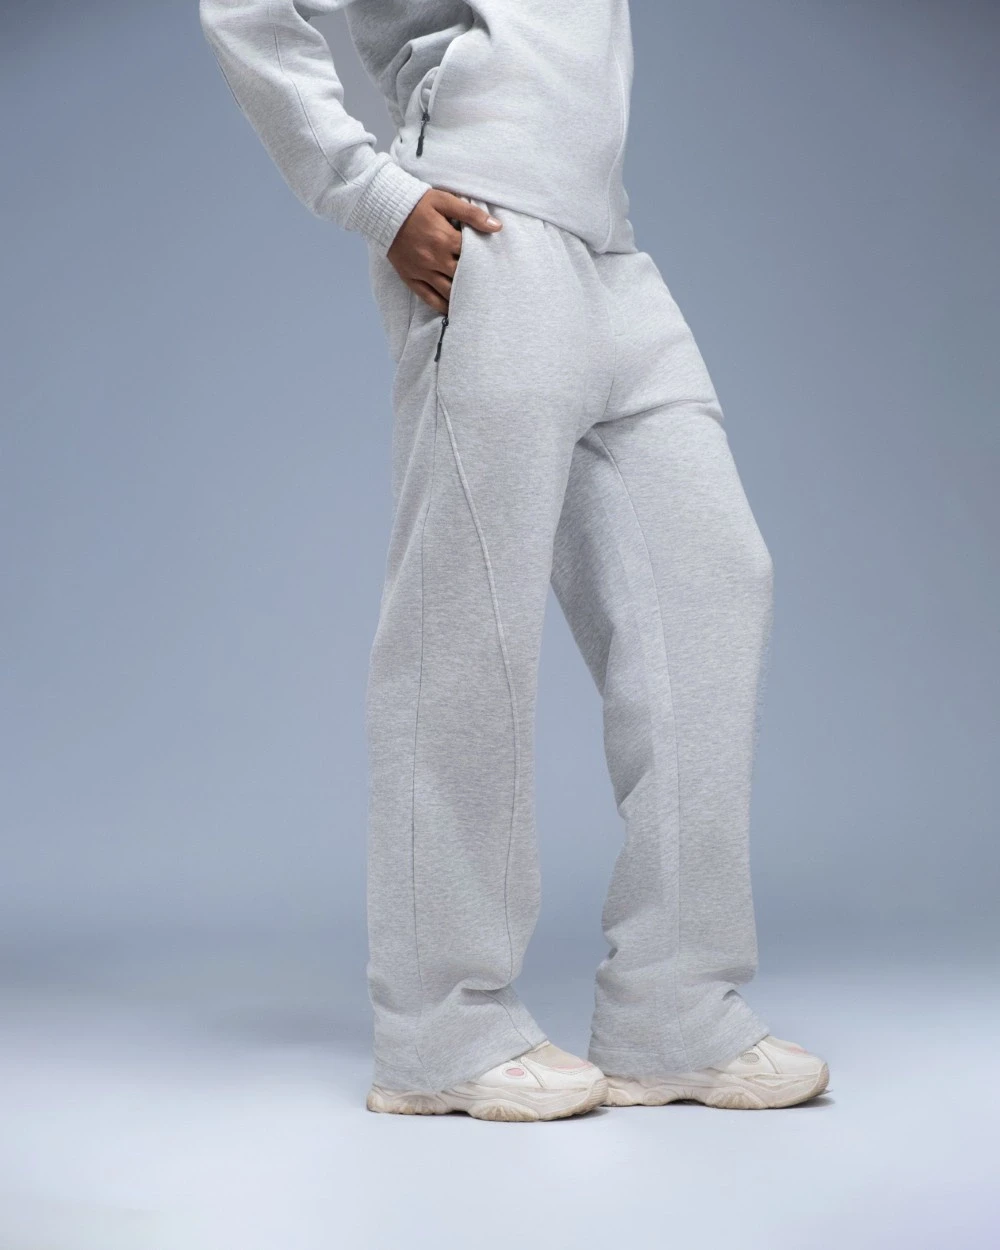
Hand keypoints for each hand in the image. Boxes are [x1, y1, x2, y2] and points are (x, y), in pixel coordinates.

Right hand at [388, 188, 501, 313]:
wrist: (383, 209)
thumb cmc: (417, 203)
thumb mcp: (444, 201)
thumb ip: (471, 214)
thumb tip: (497, 227)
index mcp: (445, 239)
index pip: (473, 255)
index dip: (484, 258)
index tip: (492, 262)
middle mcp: (434, 259)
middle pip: (462, 276)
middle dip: (476, 280)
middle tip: (489, 286)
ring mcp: (422, 271)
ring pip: (448, 291)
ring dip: (462, 297)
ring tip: (475, 301)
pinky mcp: (410, 278)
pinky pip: (428, 297)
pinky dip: (442, 305)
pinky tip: (452, 309)